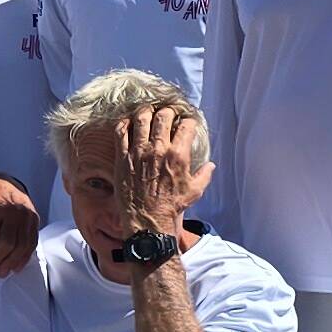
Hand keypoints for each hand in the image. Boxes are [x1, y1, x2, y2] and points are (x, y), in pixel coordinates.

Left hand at [0, 176, 39, 274]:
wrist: (3, 181)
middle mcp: (10, 210)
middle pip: (5, 244)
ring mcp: (25, 214)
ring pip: (21, 245)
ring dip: (10, 263)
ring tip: (1, 272)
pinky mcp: (34, 218)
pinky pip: (32, 242)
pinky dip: (24, 257)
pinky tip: (15, 266)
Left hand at [113, 101, 204, 227]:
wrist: (148, 220)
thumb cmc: (172, 206)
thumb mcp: (195, 190)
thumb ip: (204, 174)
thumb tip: (211, 165)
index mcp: (178, 155)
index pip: (186, 125)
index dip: (188, 121)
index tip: (186, 122)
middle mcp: (158, 149)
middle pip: (163, 116)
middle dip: (168, 111)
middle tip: (168, 113)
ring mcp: (138, 152)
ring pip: (141, 118)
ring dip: (146, 112)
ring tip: (149, 112)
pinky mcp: (123, 157)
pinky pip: (120, 132)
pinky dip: (125, 123)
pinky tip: (129, 123)